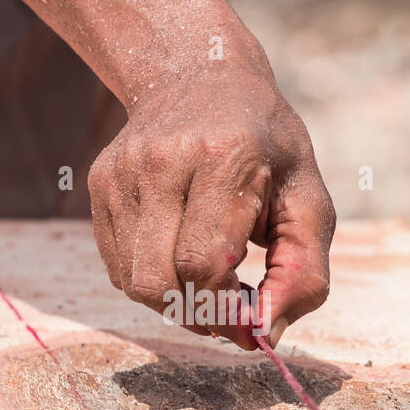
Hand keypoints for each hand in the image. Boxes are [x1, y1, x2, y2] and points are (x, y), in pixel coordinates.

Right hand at [88, 62, 335, 349]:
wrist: (199, 74)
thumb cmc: (266, 146)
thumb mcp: (308, 197)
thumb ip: (303, 270)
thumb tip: (266, 336)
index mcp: (223, 158)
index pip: (204, 264)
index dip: (226, 311)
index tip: (250, 325)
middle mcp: (162, 161)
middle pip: (160, 282)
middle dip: (199, 316)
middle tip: (231, 311)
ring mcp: (123, 172)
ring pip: (135, 282)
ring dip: (176, 303)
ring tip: (210, 283)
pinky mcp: (101, 184)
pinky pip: (119, 267)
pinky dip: (153, 282)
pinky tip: (181, 259)